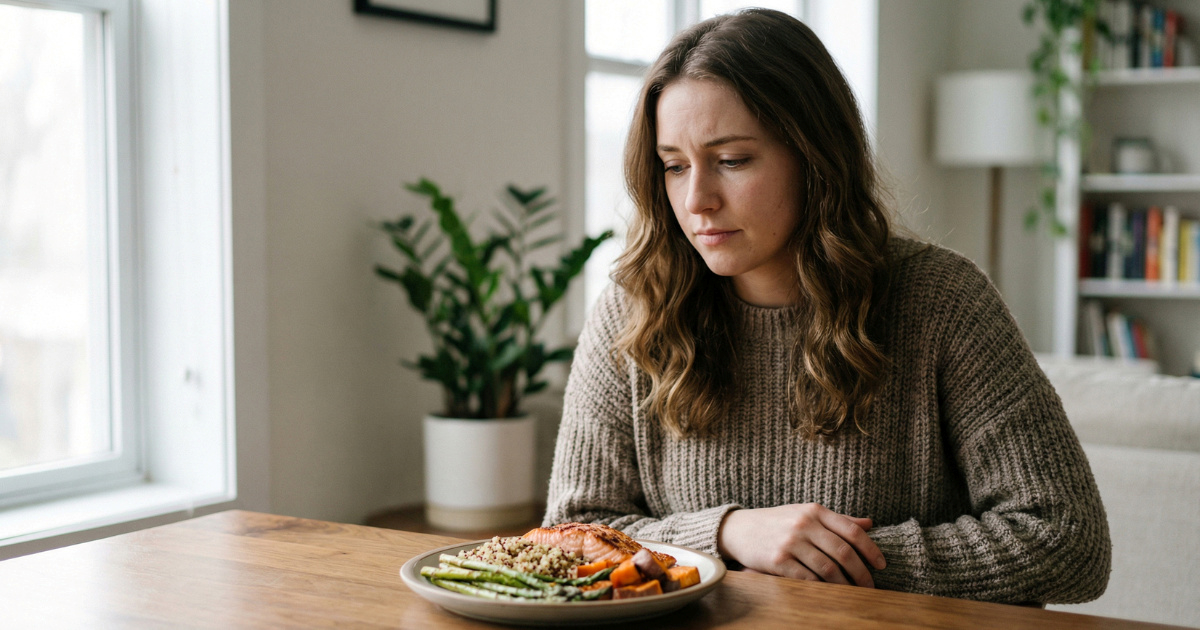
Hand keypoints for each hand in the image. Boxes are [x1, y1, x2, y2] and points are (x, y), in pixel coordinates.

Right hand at [717, 503, 885, 587]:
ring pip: (828, 568)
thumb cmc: (778, 522)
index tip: (881, 565)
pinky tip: (830, 593)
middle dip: (862, 572)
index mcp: (815, 511)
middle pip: (843, 552)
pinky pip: (808, 579)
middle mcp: (804, 524)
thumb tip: (869, 524)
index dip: (871, 549)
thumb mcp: (806, 513)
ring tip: (853, 593)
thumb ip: (838, 520)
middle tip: (870, 586)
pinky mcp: (778, 561)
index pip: (852, 530)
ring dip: (845, 584)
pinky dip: (823, 589)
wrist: (739, 529)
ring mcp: (790, 542)